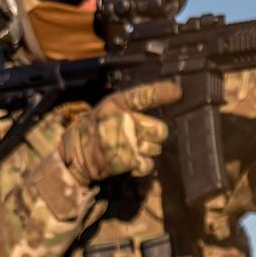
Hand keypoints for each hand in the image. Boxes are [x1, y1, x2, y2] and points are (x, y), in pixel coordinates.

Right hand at [60, 80, 182, 183]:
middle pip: (161, 130)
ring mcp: (127, 143)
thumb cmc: (99, 127)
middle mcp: (124, 122)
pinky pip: (149, 164)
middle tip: (143, 134)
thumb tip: (169, 96)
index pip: (144, 95)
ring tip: (133, 147)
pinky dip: (143, 164)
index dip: (162, 92)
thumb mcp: (112, 106)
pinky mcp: (128, 161)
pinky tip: (133, 159)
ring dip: (148, 149)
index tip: (177, 92)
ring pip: (156, 148)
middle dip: (156, 134)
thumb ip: (135, 103)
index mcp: (118, 104)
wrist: (79, 152)